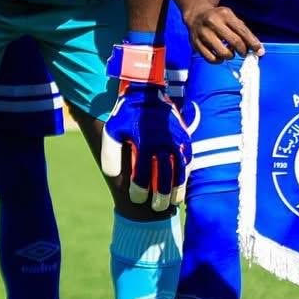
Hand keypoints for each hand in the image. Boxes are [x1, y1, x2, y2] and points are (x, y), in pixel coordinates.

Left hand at [100, 81, 191, 209]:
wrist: (146, 90)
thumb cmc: (126, 113)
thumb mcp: (112, 130)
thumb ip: (110, 153)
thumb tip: (112, 176)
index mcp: (145, 143)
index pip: (143, 176)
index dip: (139, 191)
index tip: (137, 199)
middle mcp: (163, 144)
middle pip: (165, 178)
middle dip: (161, 197)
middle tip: (157, 208)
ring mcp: (176, 141)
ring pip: (180, 172)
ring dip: (177, 190)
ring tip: (173, 203)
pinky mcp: (184, 137)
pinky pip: (188, 160)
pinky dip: (186, 174)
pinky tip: (182, 184)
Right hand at [185, 4, 259, 63]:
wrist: (196, 15)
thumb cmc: (219, 19)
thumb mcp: (232, 19)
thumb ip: (244, 32)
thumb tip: (258, 50)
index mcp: (224, 14)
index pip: (242, 31)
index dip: (253, 43)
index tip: (259, 51)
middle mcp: (212, 22)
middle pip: (234, 42)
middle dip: (243, 51)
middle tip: (244, 53)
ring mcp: (203, 33)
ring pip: (223, 52)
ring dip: (230, 56)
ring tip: (230, 53)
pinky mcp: (195, 43)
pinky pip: (211, 58)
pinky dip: (218, 61)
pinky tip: (220, 57)